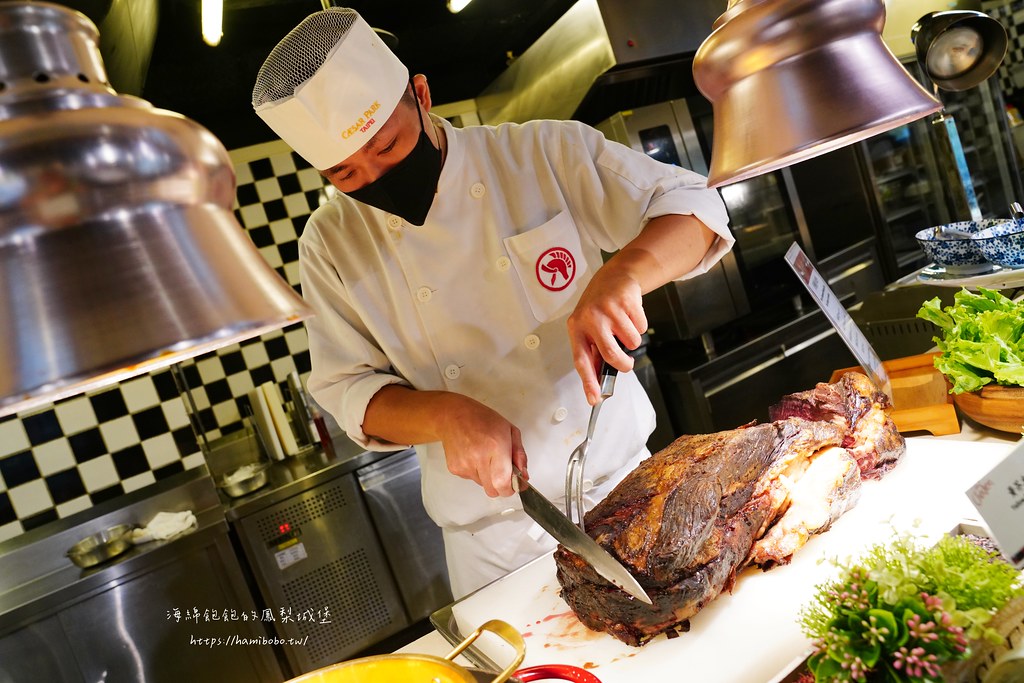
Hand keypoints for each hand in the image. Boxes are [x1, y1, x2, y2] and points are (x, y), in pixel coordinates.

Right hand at [437, 393, 528, 497]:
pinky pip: (471, 479)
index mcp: (496, 446)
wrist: (453, 416)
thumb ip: (520, 455)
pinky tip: (474, 456)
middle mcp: (479, 457)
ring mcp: (465, 464)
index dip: (510, 488)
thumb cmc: (482, 419)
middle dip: (501, 486)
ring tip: (485, 457)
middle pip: (493, 490)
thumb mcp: (510, 430)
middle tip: (502, 472)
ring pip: (482, 485)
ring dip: (488, 477)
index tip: (514, 484)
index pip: (503, 483)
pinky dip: (476, 472)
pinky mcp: (455, 469)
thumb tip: (523, 476)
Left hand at [566, 266, 644, 404]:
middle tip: (626, 363)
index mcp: (576, 328)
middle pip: (611, 354)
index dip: (588, 382)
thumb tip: (598, 380)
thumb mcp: (588, 327)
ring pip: (631, 342)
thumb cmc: (599, 307)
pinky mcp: (626, 302)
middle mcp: (590, 318)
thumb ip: (592, 351)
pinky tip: (630, 315)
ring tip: (624, 327)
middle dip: (624, 364)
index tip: (594, 399)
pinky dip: (640, 325)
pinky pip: (641, 327)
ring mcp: (609, 309)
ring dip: (632, 340)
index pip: (581, 360)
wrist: (614, 277)